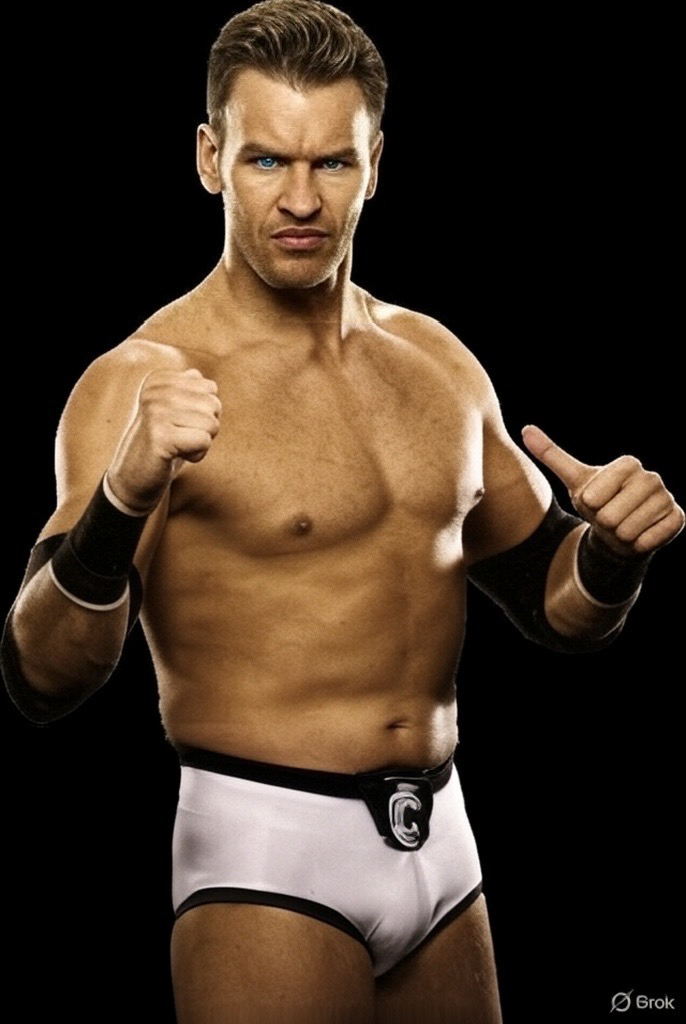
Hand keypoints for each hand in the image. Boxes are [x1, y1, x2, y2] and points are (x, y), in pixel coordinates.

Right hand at [107, 368, 220, 512]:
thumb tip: (197, 374)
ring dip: (201, 442)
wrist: (133, 476)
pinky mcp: (160, 436)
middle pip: (214, 405)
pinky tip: (177, 456)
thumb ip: (185, 389)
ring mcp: (156, 412)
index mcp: (159, 381)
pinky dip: (197, 455)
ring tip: (177, 446)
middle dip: (206, 427)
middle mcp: (156, 392)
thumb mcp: (173, 411)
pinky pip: (204, 441)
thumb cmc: (161, 442)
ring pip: (212, 424)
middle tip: (180, 438)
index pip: (211, 389)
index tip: (180, 423)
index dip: (204, 412)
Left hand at [522, 424, 683, 555]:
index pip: (595, 495)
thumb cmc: (597, 502)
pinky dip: (638, 543)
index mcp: (627, 464)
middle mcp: (651, 477)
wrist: (619, 530)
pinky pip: (650, 539)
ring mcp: (666, 498)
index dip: (589, 505)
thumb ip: (551, 454)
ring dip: (619, 535)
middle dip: (603, 523)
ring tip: (622, 527)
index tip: (594, 501)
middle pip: (611, 516)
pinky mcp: (677, 518)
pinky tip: (638, 536)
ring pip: (629, 530)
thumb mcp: (574, 480)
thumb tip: (525, 429)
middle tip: (609, 518)